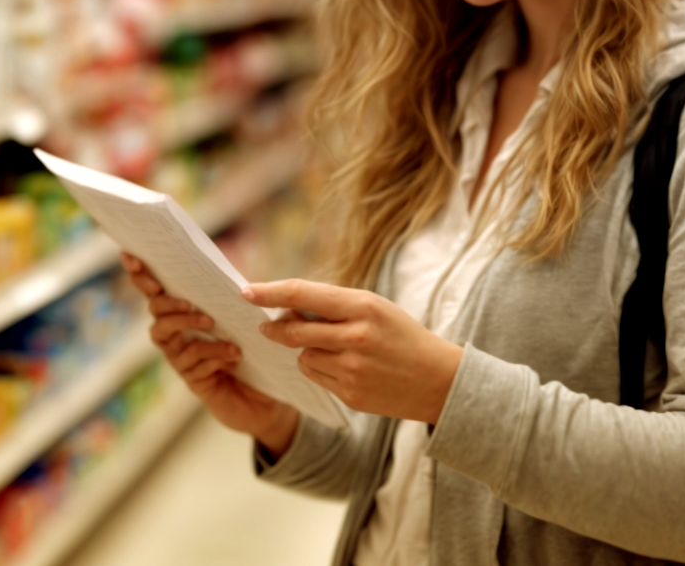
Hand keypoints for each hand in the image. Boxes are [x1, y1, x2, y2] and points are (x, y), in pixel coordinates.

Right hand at [122, 253, 299, 454]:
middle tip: (188, 300)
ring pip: (166, 335)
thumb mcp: (247, 320)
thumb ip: (234, 300)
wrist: (267, 400)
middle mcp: (176, 335)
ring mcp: (181, 358)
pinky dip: (213, 353)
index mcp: (185, 313)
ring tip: (210, 321)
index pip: (158, 290)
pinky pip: (193, 363)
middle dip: (166, 301)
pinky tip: (233, 352)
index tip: (131, 256)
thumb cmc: (255, 351)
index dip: (141, 274)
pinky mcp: (194, 381)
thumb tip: (236, 281)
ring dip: (186, 324)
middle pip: (156, 311)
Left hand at [244, 279, 462, 423]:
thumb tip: (287, 307)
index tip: (247, 291)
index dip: (271, 291)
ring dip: (305, 350)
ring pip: (303, 356)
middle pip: (294, 331)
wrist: (437, 379)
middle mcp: (356, 337)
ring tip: (331, 348)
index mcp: (364, 306)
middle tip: (265, 326)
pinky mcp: (350, 394)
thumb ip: (335, 306)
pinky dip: (318, 369)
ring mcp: (353, 369)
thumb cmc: (403, 336)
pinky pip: (316, 377)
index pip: (304, 294)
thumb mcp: (376, 308)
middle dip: (274, 328)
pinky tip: (342, 367)